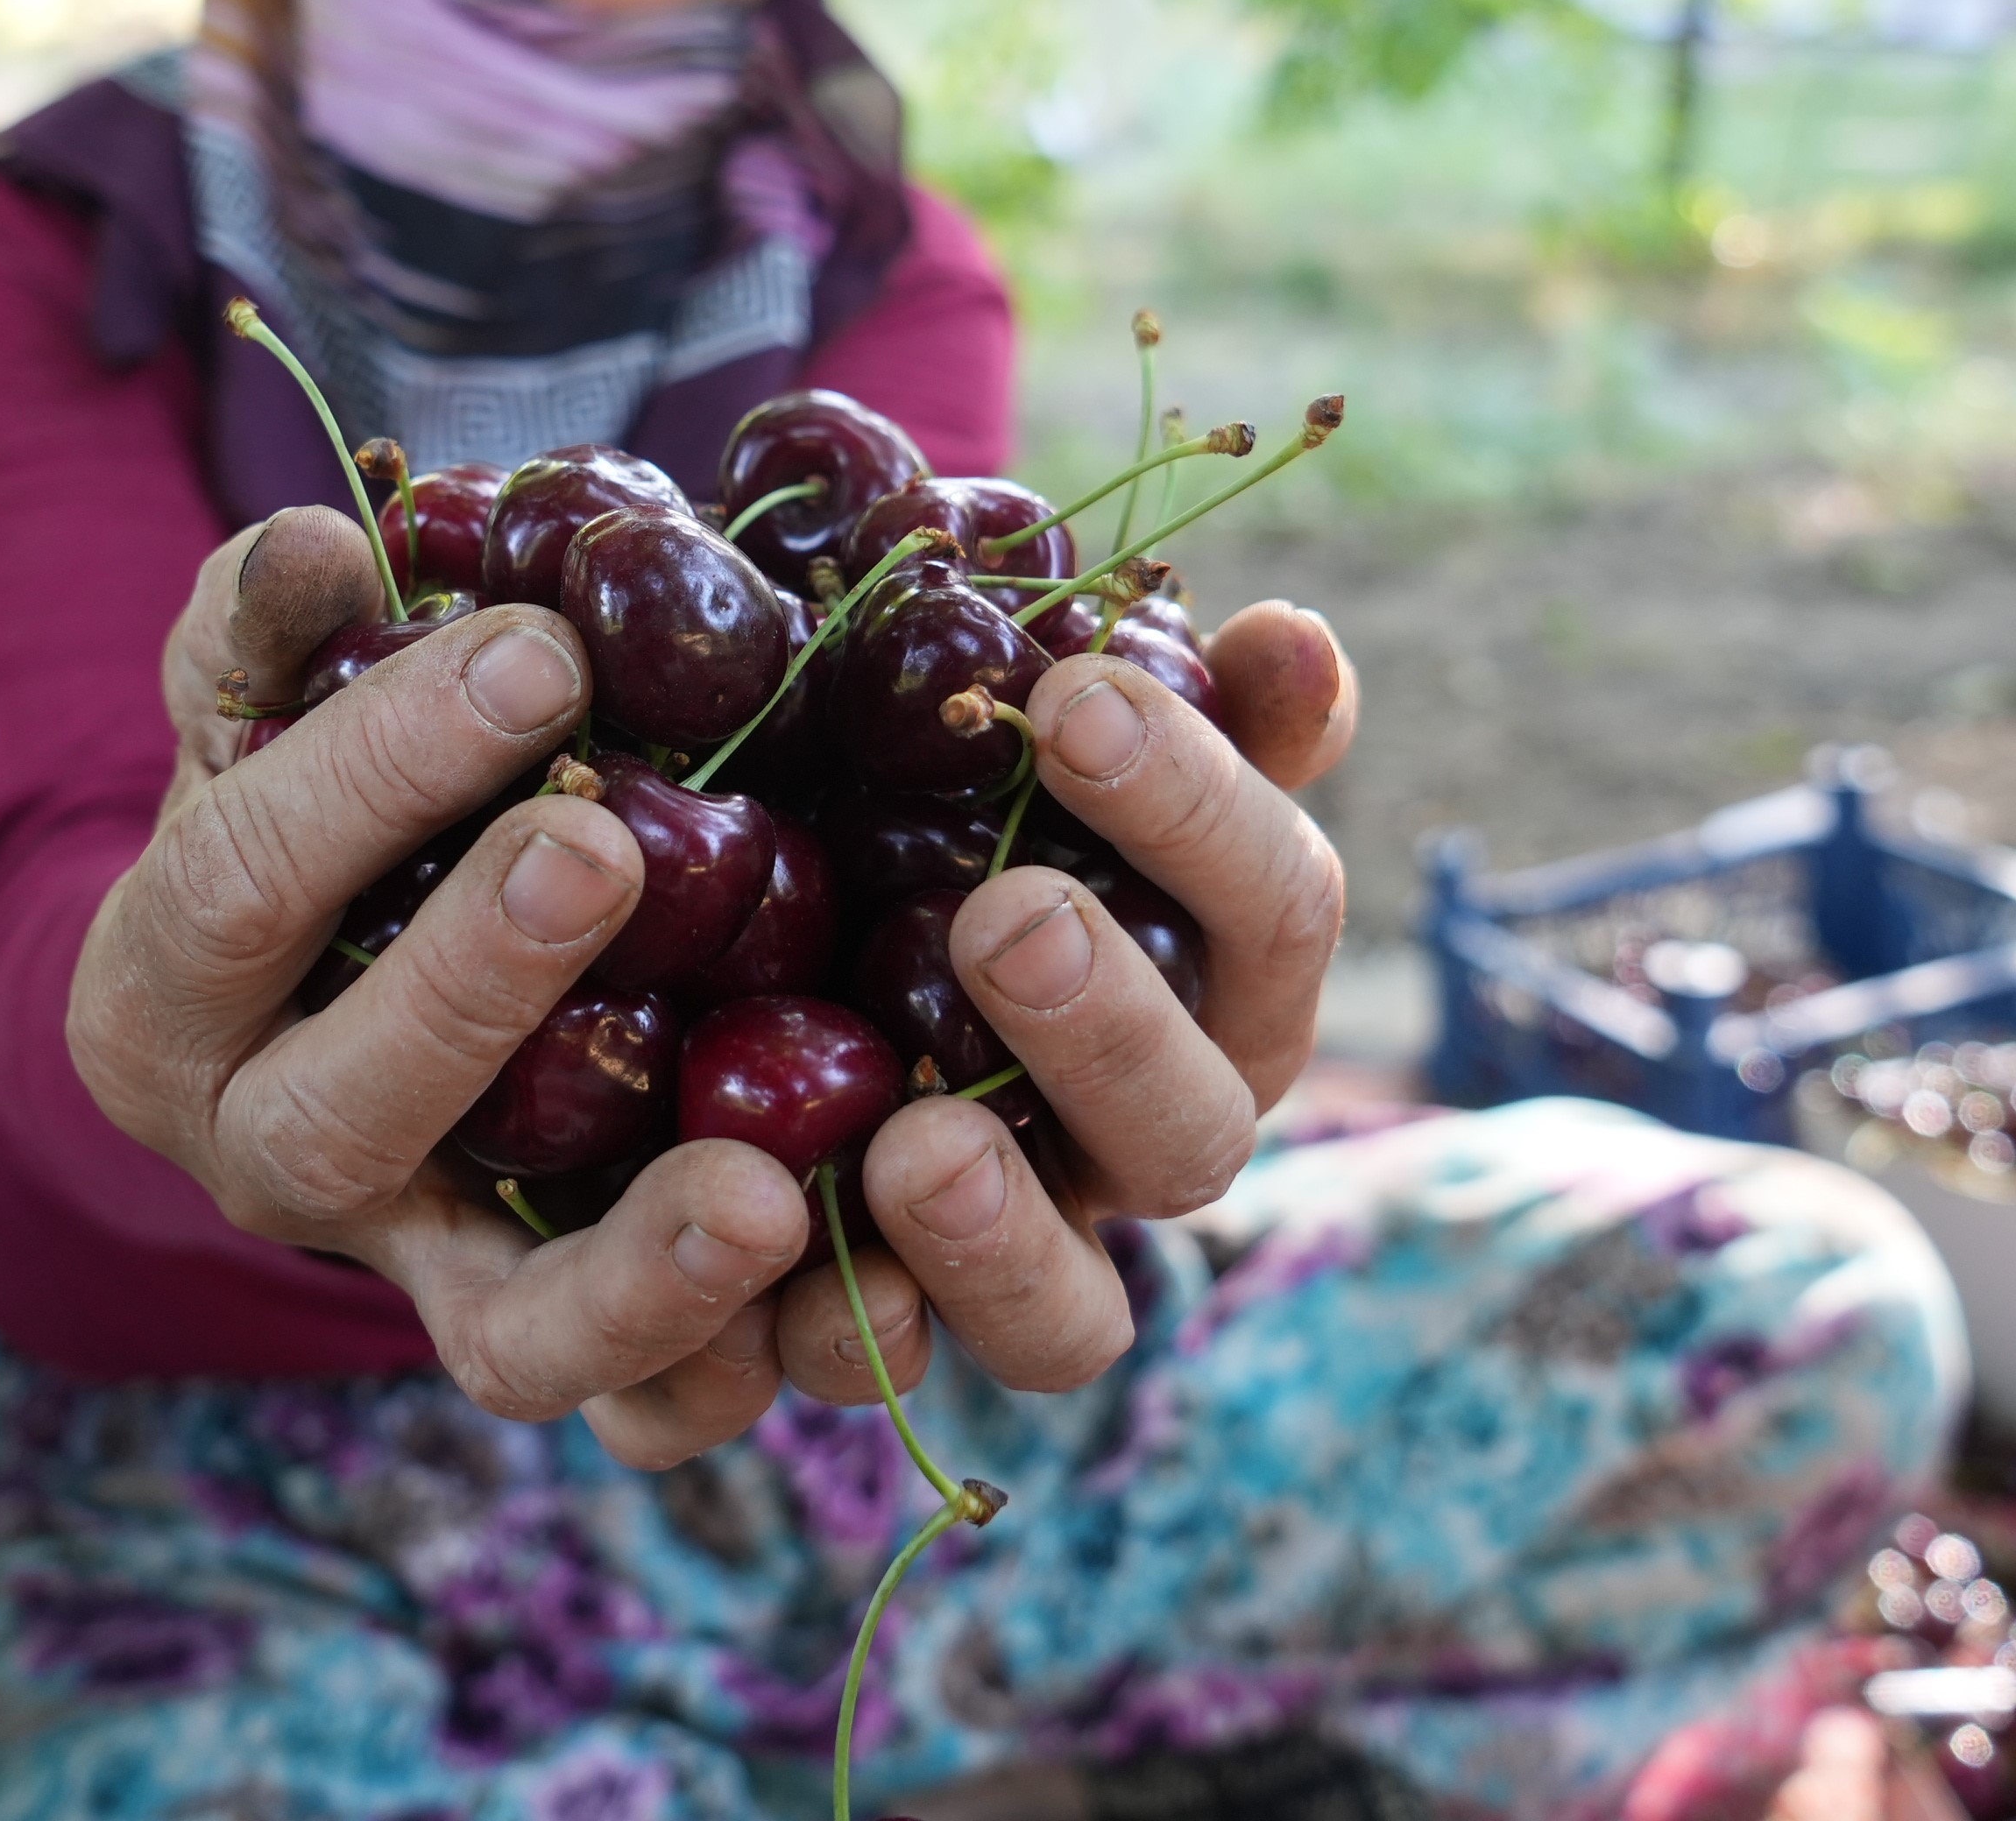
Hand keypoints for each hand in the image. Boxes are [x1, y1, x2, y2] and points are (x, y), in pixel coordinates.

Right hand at [64, 507, 816, 1465]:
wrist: (336, 961)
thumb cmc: (320, 796)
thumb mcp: (268, 703)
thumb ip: (273, 626)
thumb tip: (319, 545)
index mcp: (162, 994)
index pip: (238, 887)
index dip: (374, 771)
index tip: (538, 650)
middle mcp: (264, 1162)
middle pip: (342, 1119)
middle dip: (472, 985)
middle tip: (606, 849)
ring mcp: (414, 1269)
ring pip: (501, 1334)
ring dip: (632, 1272)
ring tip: (764, 1190)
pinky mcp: (553, 1336)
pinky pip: (637, 1405)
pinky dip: (730, 1361)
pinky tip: (845, 1272)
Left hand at [764, 603, 1361, 1414]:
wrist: (724, 947)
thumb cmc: (922, 806)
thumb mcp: (1025, 736)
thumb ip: (1166, 697)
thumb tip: (1291, 638)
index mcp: (1212, 986)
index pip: (1273, 910)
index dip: (1196, 809)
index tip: (1069, 699)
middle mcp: (1131, 1144)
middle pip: (1190, 1135)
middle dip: (1110, 1030)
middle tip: (1004, 917)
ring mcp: (1010, 1266)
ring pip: (1064, 1324)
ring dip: (999, 1243)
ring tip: (916, 1146)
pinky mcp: (849, 1334)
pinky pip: (853, 1377)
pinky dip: (809, 1339)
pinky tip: (742, 1245)